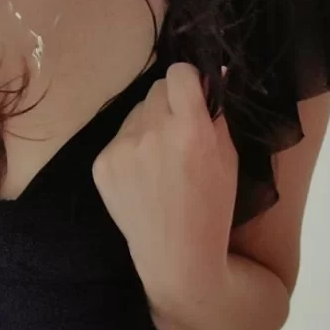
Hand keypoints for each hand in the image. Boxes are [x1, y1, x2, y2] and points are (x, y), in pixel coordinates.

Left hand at [92, 61, 236, 299]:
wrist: (178, 258)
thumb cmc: (213, 207)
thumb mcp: (228, 157)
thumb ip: (217, 113)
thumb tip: (213, 74)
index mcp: (191, 129)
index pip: (180, 72)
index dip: (189, 82)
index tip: (193, 96)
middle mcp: (153, 132)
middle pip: (157, 89)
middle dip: (170, 103)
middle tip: (179, 131)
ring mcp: (122, 148)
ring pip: (137, 112)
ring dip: (150, 125)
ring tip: (160, 161)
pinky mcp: (101, 164)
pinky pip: (120, 138)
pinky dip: (131, 150)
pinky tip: (142, 178)